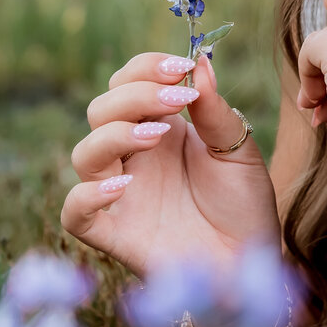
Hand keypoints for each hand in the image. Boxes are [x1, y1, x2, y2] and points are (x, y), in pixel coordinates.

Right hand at [61, 50, 280, 276]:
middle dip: (134, 96)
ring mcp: (119, 194)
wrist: (252, 264)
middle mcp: (132, 157)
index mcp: (159, 128)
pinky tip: (123, 185)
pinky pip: (74, 213)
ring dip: (114, 136)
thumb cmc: (244, 205)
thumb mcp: (238, 151)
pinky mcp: (113, 234)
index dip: (144, 69)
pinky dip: (87, 195)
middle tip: (177, 101)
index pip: (127, 83)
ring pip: (83, 154)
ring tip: (156, 136)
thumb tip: (200, 63)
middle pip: (101, 110)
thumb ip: (215, 110)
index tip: (179, 67)